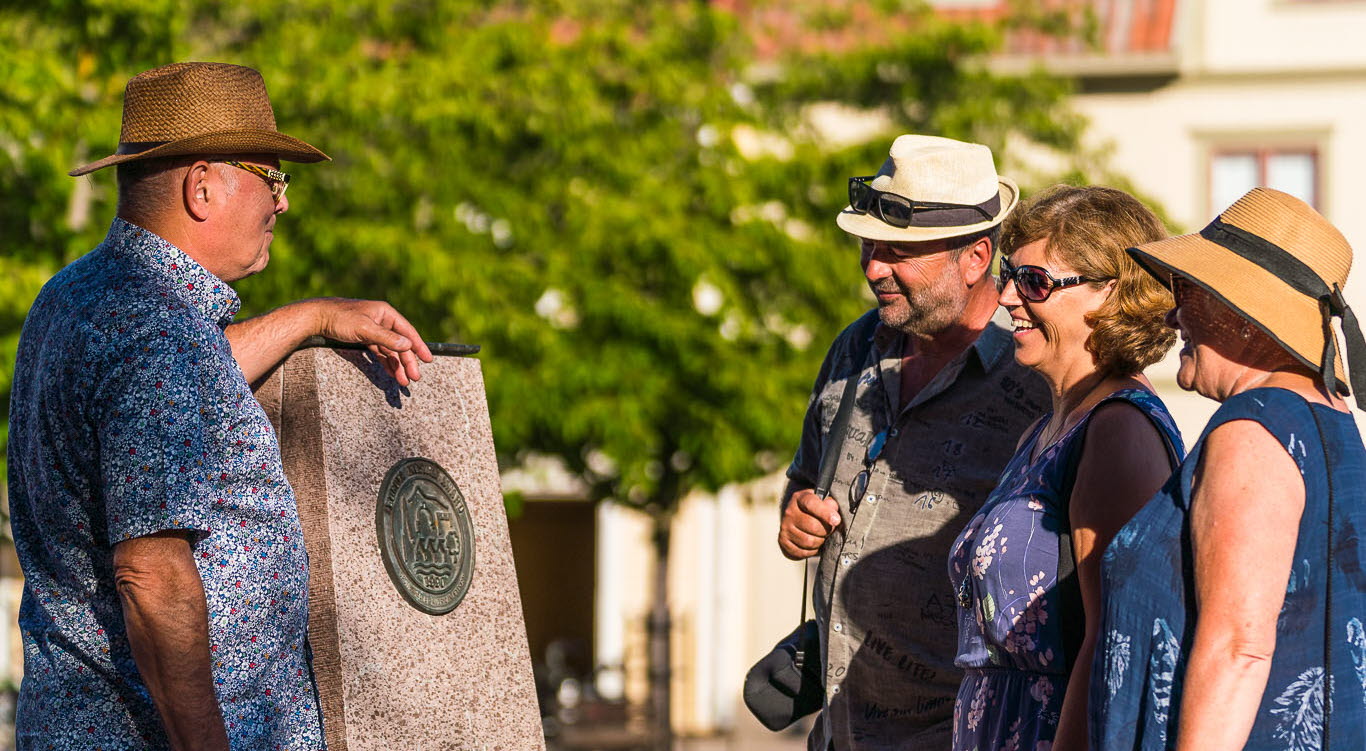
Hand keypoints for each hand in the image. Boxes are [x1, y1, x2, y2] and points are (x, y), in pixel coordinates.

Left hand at [315, 299, 434, 385]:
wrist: (317, 317)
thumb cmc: (340, 318)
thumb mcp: (365, 329)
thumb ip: (386, 338)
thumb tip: (408, 346)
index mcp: (385, 313)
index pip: (407, 331)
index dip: (419, 346)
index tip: (428, 360)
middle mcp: (382, 321)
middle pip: (400, 344)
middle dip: (407, 362)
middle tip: (414, 378)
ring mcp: (373, 330)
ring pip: (390, 351)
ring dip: (397, 365)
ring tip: (403, 381)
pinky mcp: (364, 338)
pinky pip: (380, 352)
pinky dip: (386, 363)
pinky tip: (391, 373)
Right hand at [778, 488, 840, 559]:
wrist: (798, 518)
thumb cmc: (815, 509)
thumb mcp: (823, 501)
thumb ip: (831, 505)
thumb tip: (834, 517)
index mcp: (800, 498)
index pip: (811, 504)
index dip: (825, 513)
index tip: (837, 520)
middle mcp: (790, 512)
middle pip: (813, 526)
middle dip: (826, 530)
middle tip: (830, 529)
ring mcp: (785, 528)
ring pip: (808, 541)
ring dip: (820, 542)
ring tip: (822, 537)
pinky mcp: (783, 542)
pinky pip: (802, 552)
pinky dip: (812, 551)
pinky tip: (814, 544)